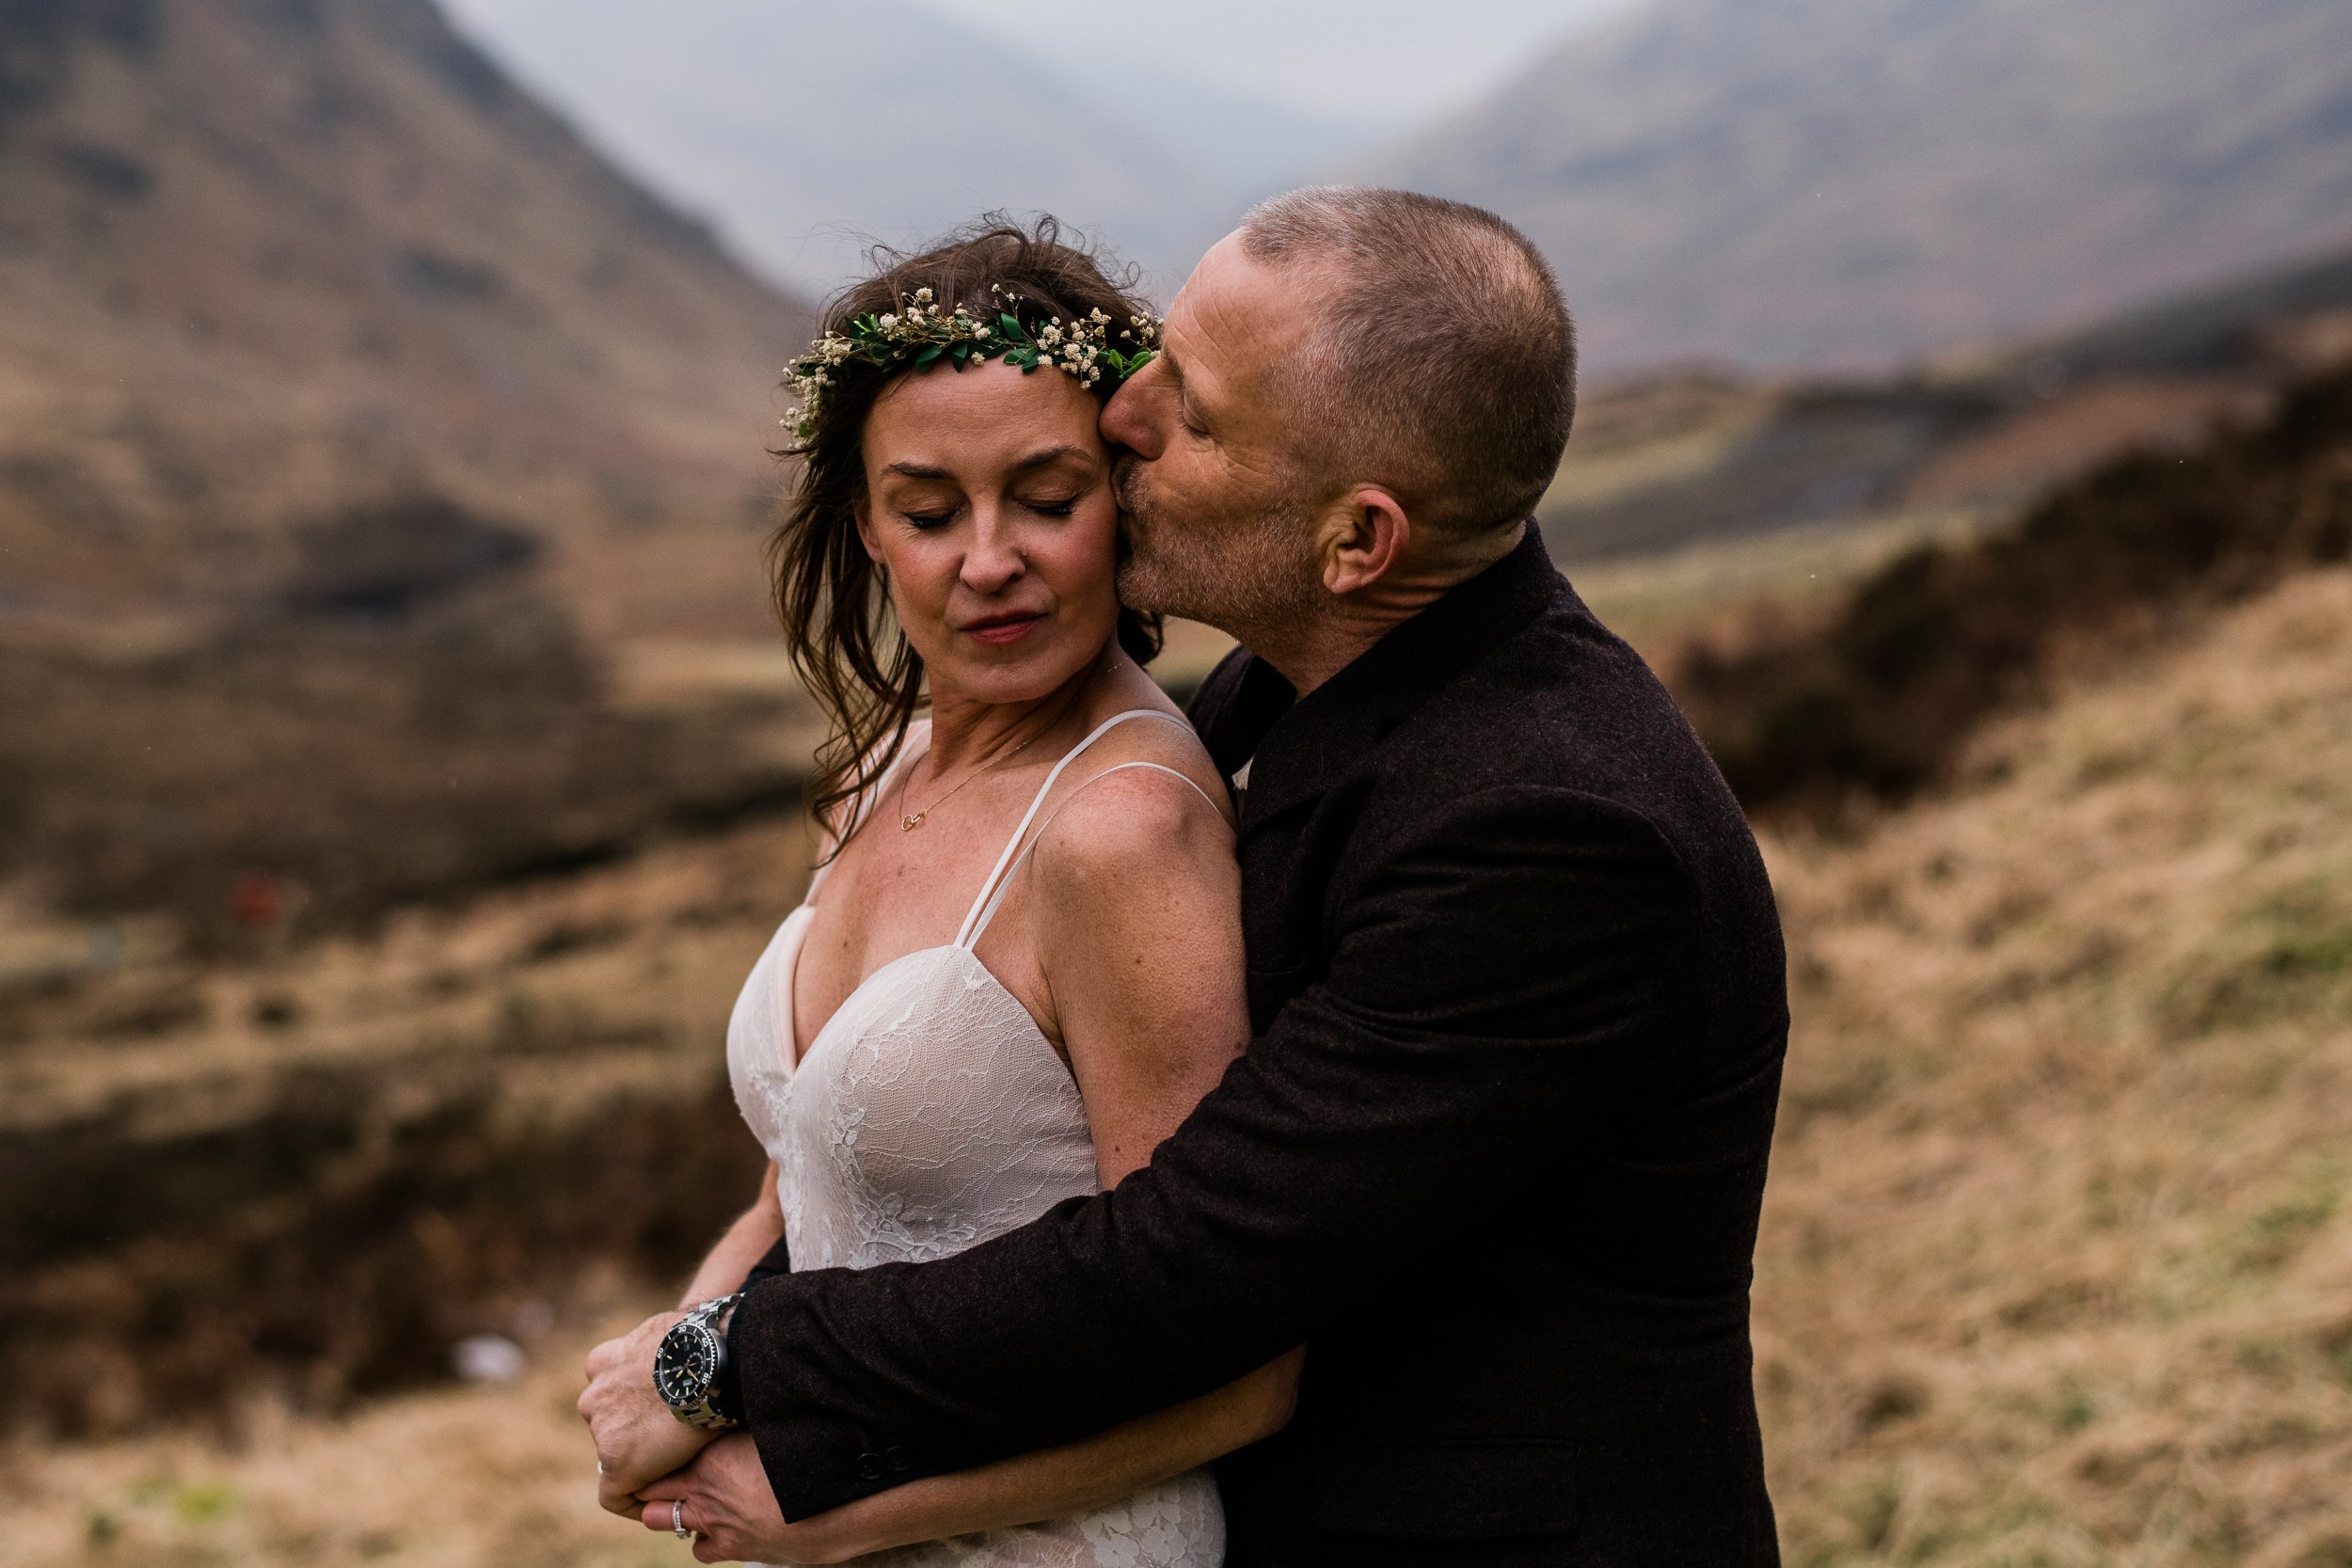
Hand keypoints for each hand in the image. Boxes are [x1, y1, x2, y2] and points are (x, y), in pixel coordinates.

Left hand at [578, 1310, 714, 1515]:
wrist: (711, 1361)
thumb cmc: (706, 1342)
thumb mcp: (676, 1329)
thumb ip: (667, 1349)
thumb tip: (699, 1346)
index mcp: (603, 1362)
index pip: (608, 1393)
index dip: (631, 1410)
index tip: (654, 1422)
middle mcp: (593, 1396)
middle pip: (611, 1424)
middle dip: (636, 1433)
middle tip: (673, 1443)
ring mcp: (602, 1430)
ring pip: (617, 1455)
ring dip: (641, 1461)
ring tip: (678, 1468)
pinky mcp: (615, 1462)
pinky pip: (614, 1495)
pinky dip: (631, 1503)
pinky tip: (655, 1507)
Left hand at [642, 1434, 849, 1564]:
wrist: (828, 1509)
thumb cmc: (805, 1459)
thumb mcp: (770, 1430)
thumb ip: (742, 1423)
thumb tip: (737, 1394)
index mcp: (710, 1456)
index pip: (657, 1459)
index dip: (652, 1455)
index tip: (654, 1448)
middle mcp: (704, 1489)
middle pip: (650, 1492)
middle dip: (651, 1485)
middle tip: (660, 1476)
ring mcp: (714, 1522)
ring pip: (664, 1521)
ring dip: (672, 1511)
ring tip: (689, 1500)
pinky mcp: (731, 1547)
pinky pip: (699, 1549)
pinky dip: (703, 1539)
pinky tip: (718, 1526)